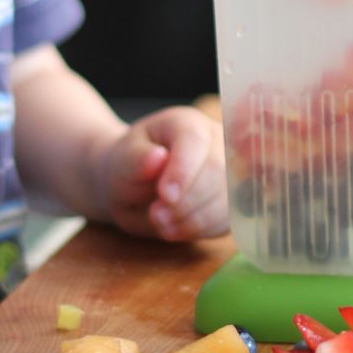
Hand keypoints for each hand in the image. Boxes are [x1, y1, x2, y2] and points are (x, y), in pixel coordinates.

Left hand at [97, 106, 227, 240]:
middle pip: (217, 171)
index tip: (164, 196)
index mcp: (186, 123)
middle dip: (186, 201)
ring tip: (161, 224)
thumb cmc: (129, 167)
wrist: (135, 188)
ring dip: (192, 220)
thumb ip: (136, 159)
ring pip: (226, 199)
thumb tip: (157, 157)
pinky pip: (227, 219)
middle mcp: (215, 142)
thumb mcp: (121, 161)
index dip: (183, 171)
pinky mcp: (232, 201)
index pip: (195, 141)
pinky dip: (200, 230)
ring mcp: (229, 171)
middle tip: (156, 216)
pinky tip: (176, 229)